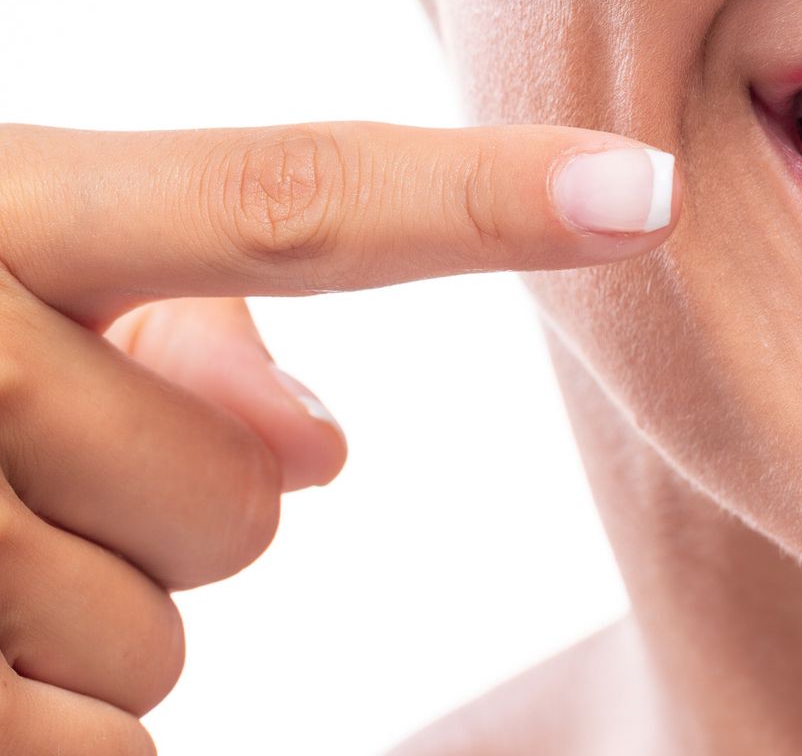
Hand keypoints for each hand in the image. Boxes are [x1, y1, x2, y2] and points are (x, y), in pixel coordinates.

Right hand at [0, 121, 675, 750]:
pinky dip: (49, 724)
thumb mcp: (8, 281)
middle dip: (176, 505)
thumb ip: (181, 316)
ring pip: (157, 640)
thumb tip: (326, 448)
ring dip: (92, 621)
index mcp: (0, 209)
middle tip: (45, 472)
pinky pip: (96, 750)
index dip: (481, 202)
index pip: (287, 205)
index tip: (647, 191)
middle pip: (243, 492)